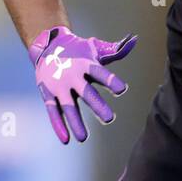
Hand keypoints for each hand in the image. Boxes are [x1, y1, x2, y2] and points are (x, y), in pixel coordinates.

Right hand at [28, 25, 136, 143]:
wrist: (47, 44)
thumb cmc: (78, 50)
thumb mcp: (94, 48)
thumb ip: (114, 50)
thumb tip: (134, 41)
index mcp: (85, 63)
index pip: (100, 72)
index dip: (110, 80)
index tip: (121, 89)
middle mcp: (72, 75)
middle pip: (86, 92)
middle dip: (97, 105)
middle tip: (109, 119)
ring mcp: (59, 86)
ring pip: (68, 106)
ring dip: (75, 122)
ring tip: (83, 138)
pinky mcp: (48, 94)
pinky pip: (53, 112)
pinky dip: (58, 125)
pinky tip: (65, 139)